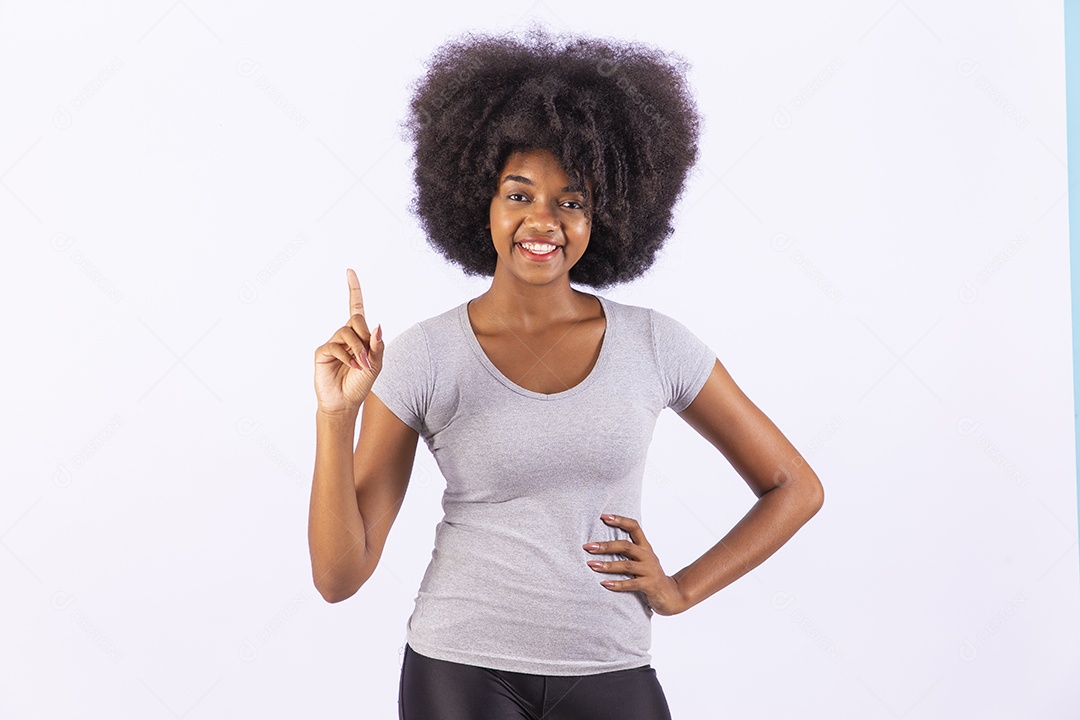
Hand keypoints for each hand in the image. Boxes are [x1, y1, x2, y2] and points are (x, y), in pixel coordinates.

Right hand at [313, 268, 383, 414]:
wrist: (345, 402)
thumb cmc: (361, 383)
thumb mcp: (376, 364)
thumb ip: (378, 346)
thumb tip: (379, 325)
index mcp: (359, 335)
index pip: (355, 307)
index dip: (353, 289)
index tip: (350, 271)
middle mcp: (344, 335)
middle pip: (355, 318)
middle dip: (364, 335)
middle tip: (368, 357)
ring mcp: (332, 343)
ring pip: (346, 332)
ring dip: (358, 349)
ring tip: (361, 365)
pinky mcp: (322, 352)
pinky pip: (335, 346)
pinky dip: (347, 357)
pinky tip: (352, 367)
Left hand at [582, 514, 687, 615]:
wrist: (671, 596)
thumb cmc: (650, 576)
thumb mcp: (642, 560)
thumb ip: (628, 552)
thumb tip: (600, 544)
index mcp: (645, 547)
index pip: (634, 527)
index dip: (620, 520)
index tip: (603, 516)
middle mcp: (648, 556)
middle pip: (626, 546)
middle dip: (605, 546)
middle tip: (588, 547)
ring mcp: (650, 570)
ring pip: (626, 565)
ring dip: (607, 565)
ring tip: (591, 565)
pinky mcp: (650, 585)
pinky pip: (632, 584)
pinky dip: (617, 584)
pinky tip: (604, 583)